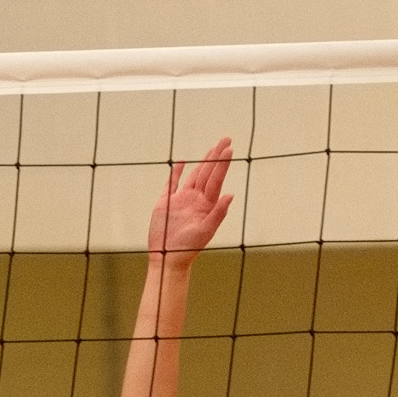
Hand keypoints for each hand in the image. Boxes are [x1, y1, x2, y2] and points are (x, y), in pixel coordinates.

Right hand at [146, 140, 234, 267]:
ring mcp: (181, 199)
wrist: (168, 257)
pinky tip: (182, 162)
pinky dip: (177, 173)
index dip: (222, 163)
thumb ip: (218, 213)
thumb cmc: (189, 248)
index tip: (229, 149)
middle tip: (226, 139)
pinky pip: (172, 184)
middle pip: (208, 172)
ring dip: (203, 161)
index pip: (216, 179)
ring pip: (194, 175)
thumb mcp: (206, 231)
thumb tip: (231, 194)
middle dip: (216, 156)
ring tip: (212, 148)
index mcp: (207, 205)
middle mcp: (196, 199)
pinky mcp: (166, 202)